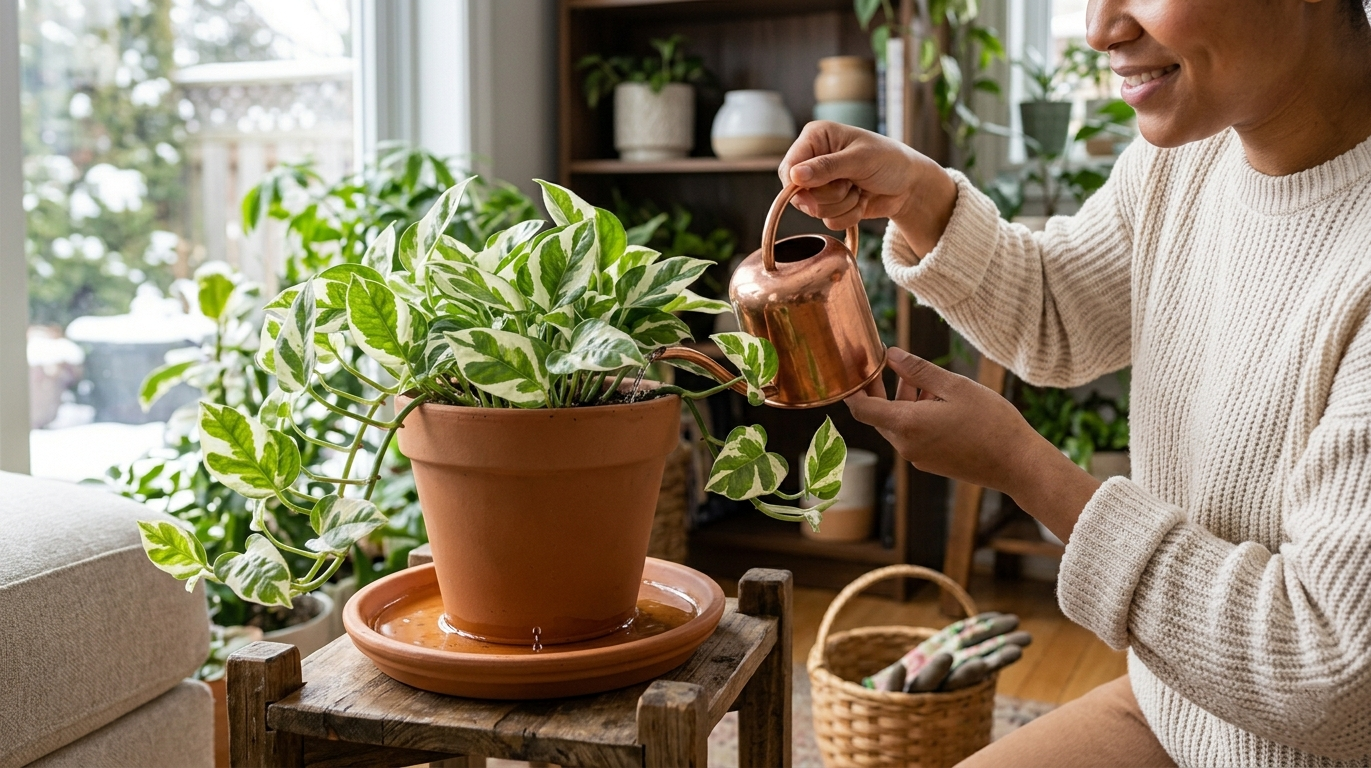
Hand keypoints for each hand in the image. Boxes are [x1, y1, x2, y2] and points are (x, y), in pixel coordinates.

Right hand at [779, 121, 957, 255]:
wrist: (910, 184)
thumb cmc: (889, 160)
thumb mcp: (859, 159)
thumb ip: (827, 167)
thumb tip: (794, 175)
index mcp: (816, 138)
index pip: (789, 167)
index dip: (797, 186)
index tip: (812, 195)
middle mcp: (814, 160)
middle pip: (799, 194)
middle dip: (830, 195)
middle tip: (851, 183)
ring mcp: (822, 185)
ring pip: (815, 210)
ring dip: (843, 205)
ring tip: (859, 189)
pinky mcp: (832, 204)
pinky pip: (828, 222)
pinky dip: (849, 216)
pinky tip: (862, 200)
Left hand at [845, 348, 1100, 542]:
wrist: (1017, 464)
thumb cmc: (991, 422)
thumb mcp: (954, 386)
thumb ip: (917, 370)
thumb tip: (890, 355)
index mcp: (906, 425)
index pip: (861, 409)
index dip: (853, 388)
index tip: (856, 368)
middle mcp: (906, 445)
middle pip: (879, 415)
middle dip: (883, 388)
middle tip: (890, 363)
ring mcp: (918, 457)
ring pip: (897, 424)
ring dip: (903, 401)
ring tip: (924, 379)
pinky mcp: (931, 462)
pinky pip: (912, 435)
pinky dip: (916, 416)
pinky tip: (937, 400)